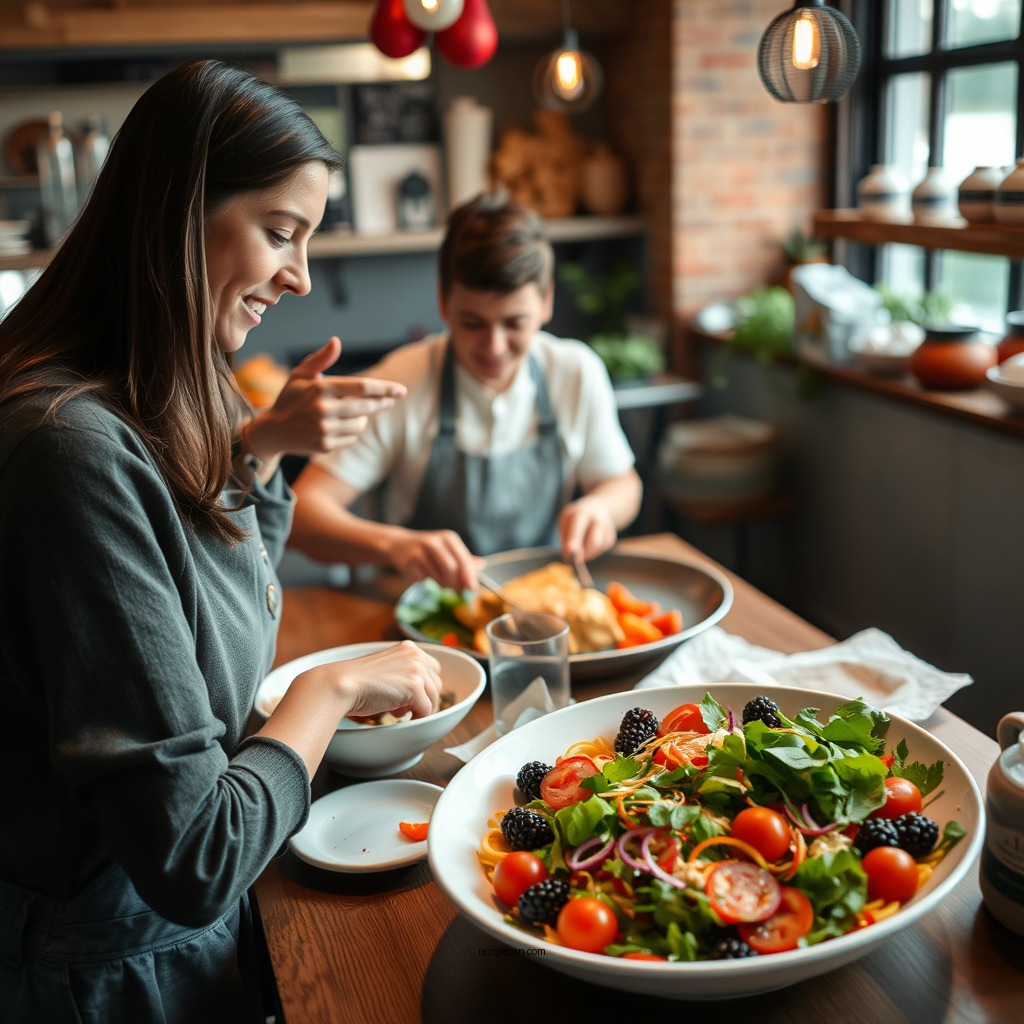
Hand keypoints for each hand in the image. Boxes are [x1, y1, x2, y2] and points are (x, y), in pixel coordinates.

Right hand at [242, 336, 406, 462]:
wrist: (273, 431)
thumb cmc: (291, 398)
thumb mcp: (300, 374)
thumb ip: (321, 359)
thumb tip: (336, 341)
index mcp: (320, 387)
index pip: (361, 387)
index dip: (384, 388)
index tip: (401, 390)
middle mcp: (323, 409)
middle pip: (365, 407)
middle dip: (382, 403)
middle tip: (391, 401)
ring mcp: (324, 429)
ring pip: (361, 424)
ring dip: (362, 418)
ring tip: (351, 413)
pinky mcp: (325, 446)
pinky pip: (352, 438)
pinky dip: (351, 431)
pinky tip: (339, 426)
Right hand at [334, 640, 442, 720]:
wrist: (343, 684)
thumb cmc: (360, 681)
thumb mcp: (388, 668)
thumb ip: (405, 674)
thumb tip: (423, 696)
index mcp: (409, 648)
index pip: (433, 669)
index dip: (424, 686)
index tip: (412, 697)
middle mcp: (416, 655)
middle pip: (436, 685)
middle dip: (423, 699)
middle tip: (402, 706)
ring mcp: (417, 670)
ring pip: (433, 699)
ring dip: (418, 709)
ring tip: (397, 710)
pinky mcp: (415, 687)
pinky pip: (426, 710)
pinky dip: (415, 717)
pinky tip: (397, 714)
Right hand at [388, 528, 484, 591]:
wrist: (398, 544)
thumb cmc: (427, 549)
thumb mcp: (446, 549)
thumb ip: (463, 558)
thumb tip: (482, 565)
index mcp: (449, 538)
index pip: (463, 559)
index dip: (469, 576)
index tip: (473, 589)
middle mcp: (436, 541)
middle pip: (452, 568)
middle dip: (456, 583)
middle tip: (458, 592)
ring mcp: (422, 550)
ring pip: (438, 575)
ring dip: (443, 585)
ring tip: (442, 584)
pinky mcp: (411, 559)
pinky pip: (425, 578)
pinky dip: (429, 582)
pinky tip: (427, 578)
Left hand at [559, 497, 617, 564]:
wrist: (596, 508)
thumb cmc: (575, 519)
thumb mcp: (565, 522)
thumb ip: (566, 538)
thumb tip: (569, 556)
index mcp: (581, 513)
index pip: (577, 528)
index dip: (574, 541)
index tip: (570, 552)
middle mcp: (597, 519)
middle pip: (594, 541)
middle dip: (585, 553)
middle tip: (576, 561)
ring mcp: (607, 528)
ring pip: (599, 547)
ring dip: (588, 554)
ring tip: (581, 549)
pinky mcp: (612, 536)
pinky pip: (602, 549)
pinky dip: (594, 552)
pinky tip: (589, 544)